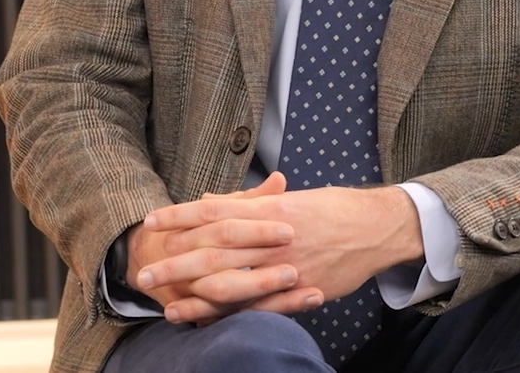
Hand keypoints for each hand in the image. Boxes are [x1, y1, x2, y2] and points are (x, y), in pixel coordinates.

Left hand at [136, 174, 423, 323]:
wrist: (375, 227)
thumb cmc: (329, 209)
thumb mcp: (287, 199)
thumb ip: (245, 202)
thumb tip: (206, 200)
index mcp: (267, 209)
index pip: (213, 211)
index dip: (180, 216)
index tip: (151, 221)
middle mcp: (272, 237)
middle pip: (214, 250)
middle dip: (176, 262)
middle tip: (144, 272)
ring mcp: (286, 266)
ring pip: (232, 282)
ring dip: (196, 296)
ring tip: (165, 304)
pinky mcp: (300, 290)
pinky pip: (260, 306)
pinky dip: (232, 315)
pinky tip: (208, 321)